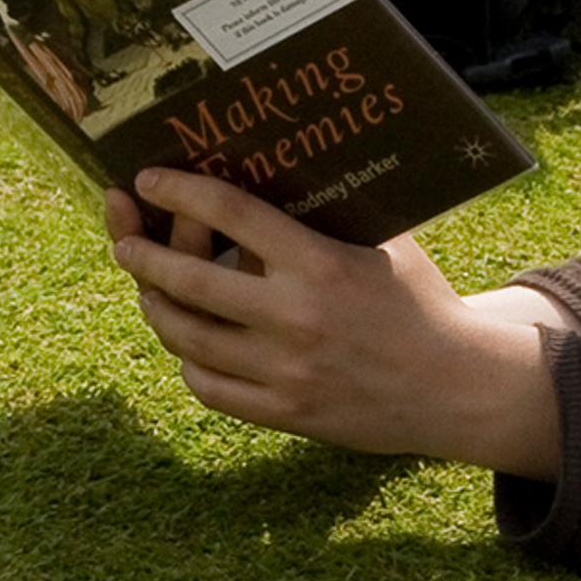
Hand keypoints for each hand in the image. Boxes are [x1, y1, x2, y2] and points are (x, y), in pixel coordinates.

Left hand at [103, 168, 560, 476]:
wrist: (456, 387)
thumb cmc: (418, 302)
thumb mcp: (381, 243)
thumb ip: (327, 214)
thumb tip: (273, 167)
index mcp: (319, 263)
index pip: (229, 213)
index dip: (179, 190)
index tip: (149, 178)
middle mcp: (295, 317)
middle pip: (189, 280)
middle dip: (143, 254)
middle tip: (124, 241)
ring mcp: (286, 370)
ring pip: (188, 337)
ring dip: (158, 307)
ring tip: (149, 290)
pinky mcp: (286, 412)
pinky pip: (210, 387)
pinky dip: (190, 362)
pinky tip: (187, 345)